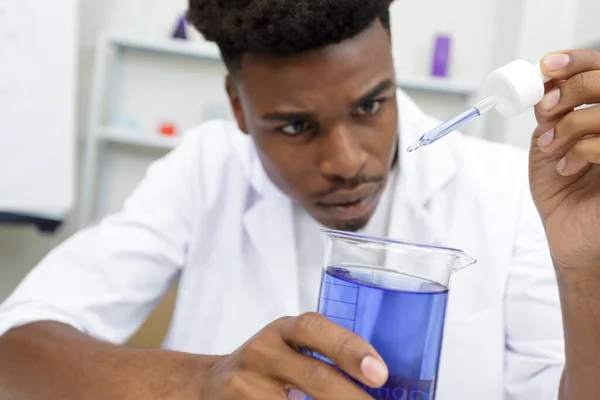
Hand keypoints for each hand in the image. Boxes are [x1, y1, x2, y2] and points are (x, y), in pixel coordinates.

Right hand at [200, 313, 387, 398]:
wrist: (211, 385)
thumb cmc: (266, 367)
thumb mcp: (289, 348)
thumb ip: (323, 355)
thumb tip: (377, 379)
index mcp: (283, 330)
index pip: (315, 329)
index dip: (350, 349)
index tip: (381, 374)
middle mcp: (263, 351)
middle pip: (315, 376)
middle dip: (353, 399)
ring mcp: (246, 384)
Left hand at [530, 49, 599, 269]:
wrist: (569, 235)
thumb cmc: (563, 190)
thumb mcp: (549, 144)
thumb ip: (551, 114)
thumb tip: (545, 80)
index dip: (578, 61)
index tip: (547, 65)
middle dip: (571, 88)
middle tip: (546, 108)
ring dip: (569, 125)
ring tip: (551, 148)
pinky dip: (580, 149)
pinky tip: (565, 166)